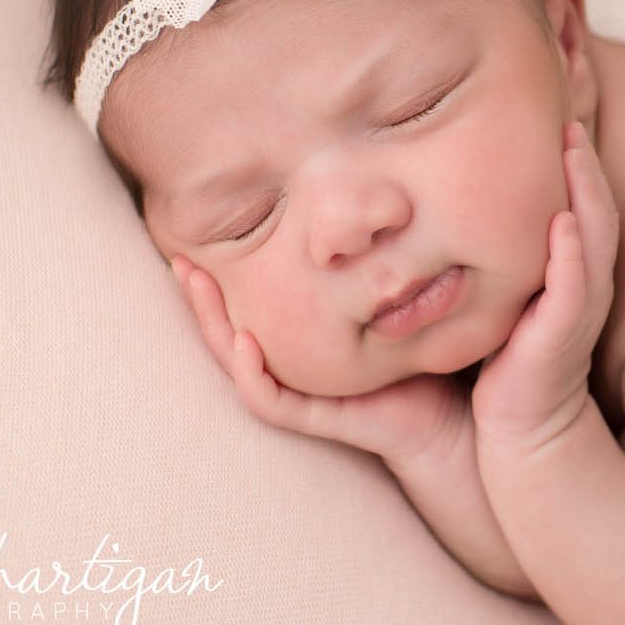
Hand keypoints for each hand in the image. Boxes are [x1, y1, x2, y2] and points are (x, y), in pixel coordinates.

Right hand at [169, 253, 469, 466]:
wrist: (444, 417)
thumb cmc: (418, 353)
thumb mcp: (388, 299)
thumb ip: (372, 265)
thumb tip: (370, 207)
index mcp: (296, 342)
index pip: (247, 306)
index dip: (221, 279)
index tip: (201, 242)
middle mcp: (288, 367)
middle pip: (227, 330)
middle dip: (200, 297)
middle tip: (179, 260)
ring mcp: (296, 394)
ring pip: (235, 361)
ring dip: (212, 325)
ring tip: (197, 287)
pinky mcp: (312, 418)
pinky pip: (268, 398)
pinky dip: (251, 373)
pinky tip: (247, 341)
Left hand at [471, 119, 620, 449]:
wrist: (520, 434)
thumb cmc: (499, 366)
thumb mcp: (489, 298)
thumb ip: (476, 255)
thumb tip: (433, 210)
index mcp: (562, 268)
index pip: (570, 199)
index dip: (565, 158)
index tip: (547, 108)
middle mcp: (578, 280)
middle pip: (592, 204)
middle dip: (582, 157)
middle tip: (566, 106)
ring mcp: (577, 306)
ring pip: (592, 234)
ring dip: (586, 188)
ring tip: (573, 144)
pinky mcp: (565, 336)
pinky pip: (576, 285)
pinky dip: (572, 250)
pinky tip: (561, 220)